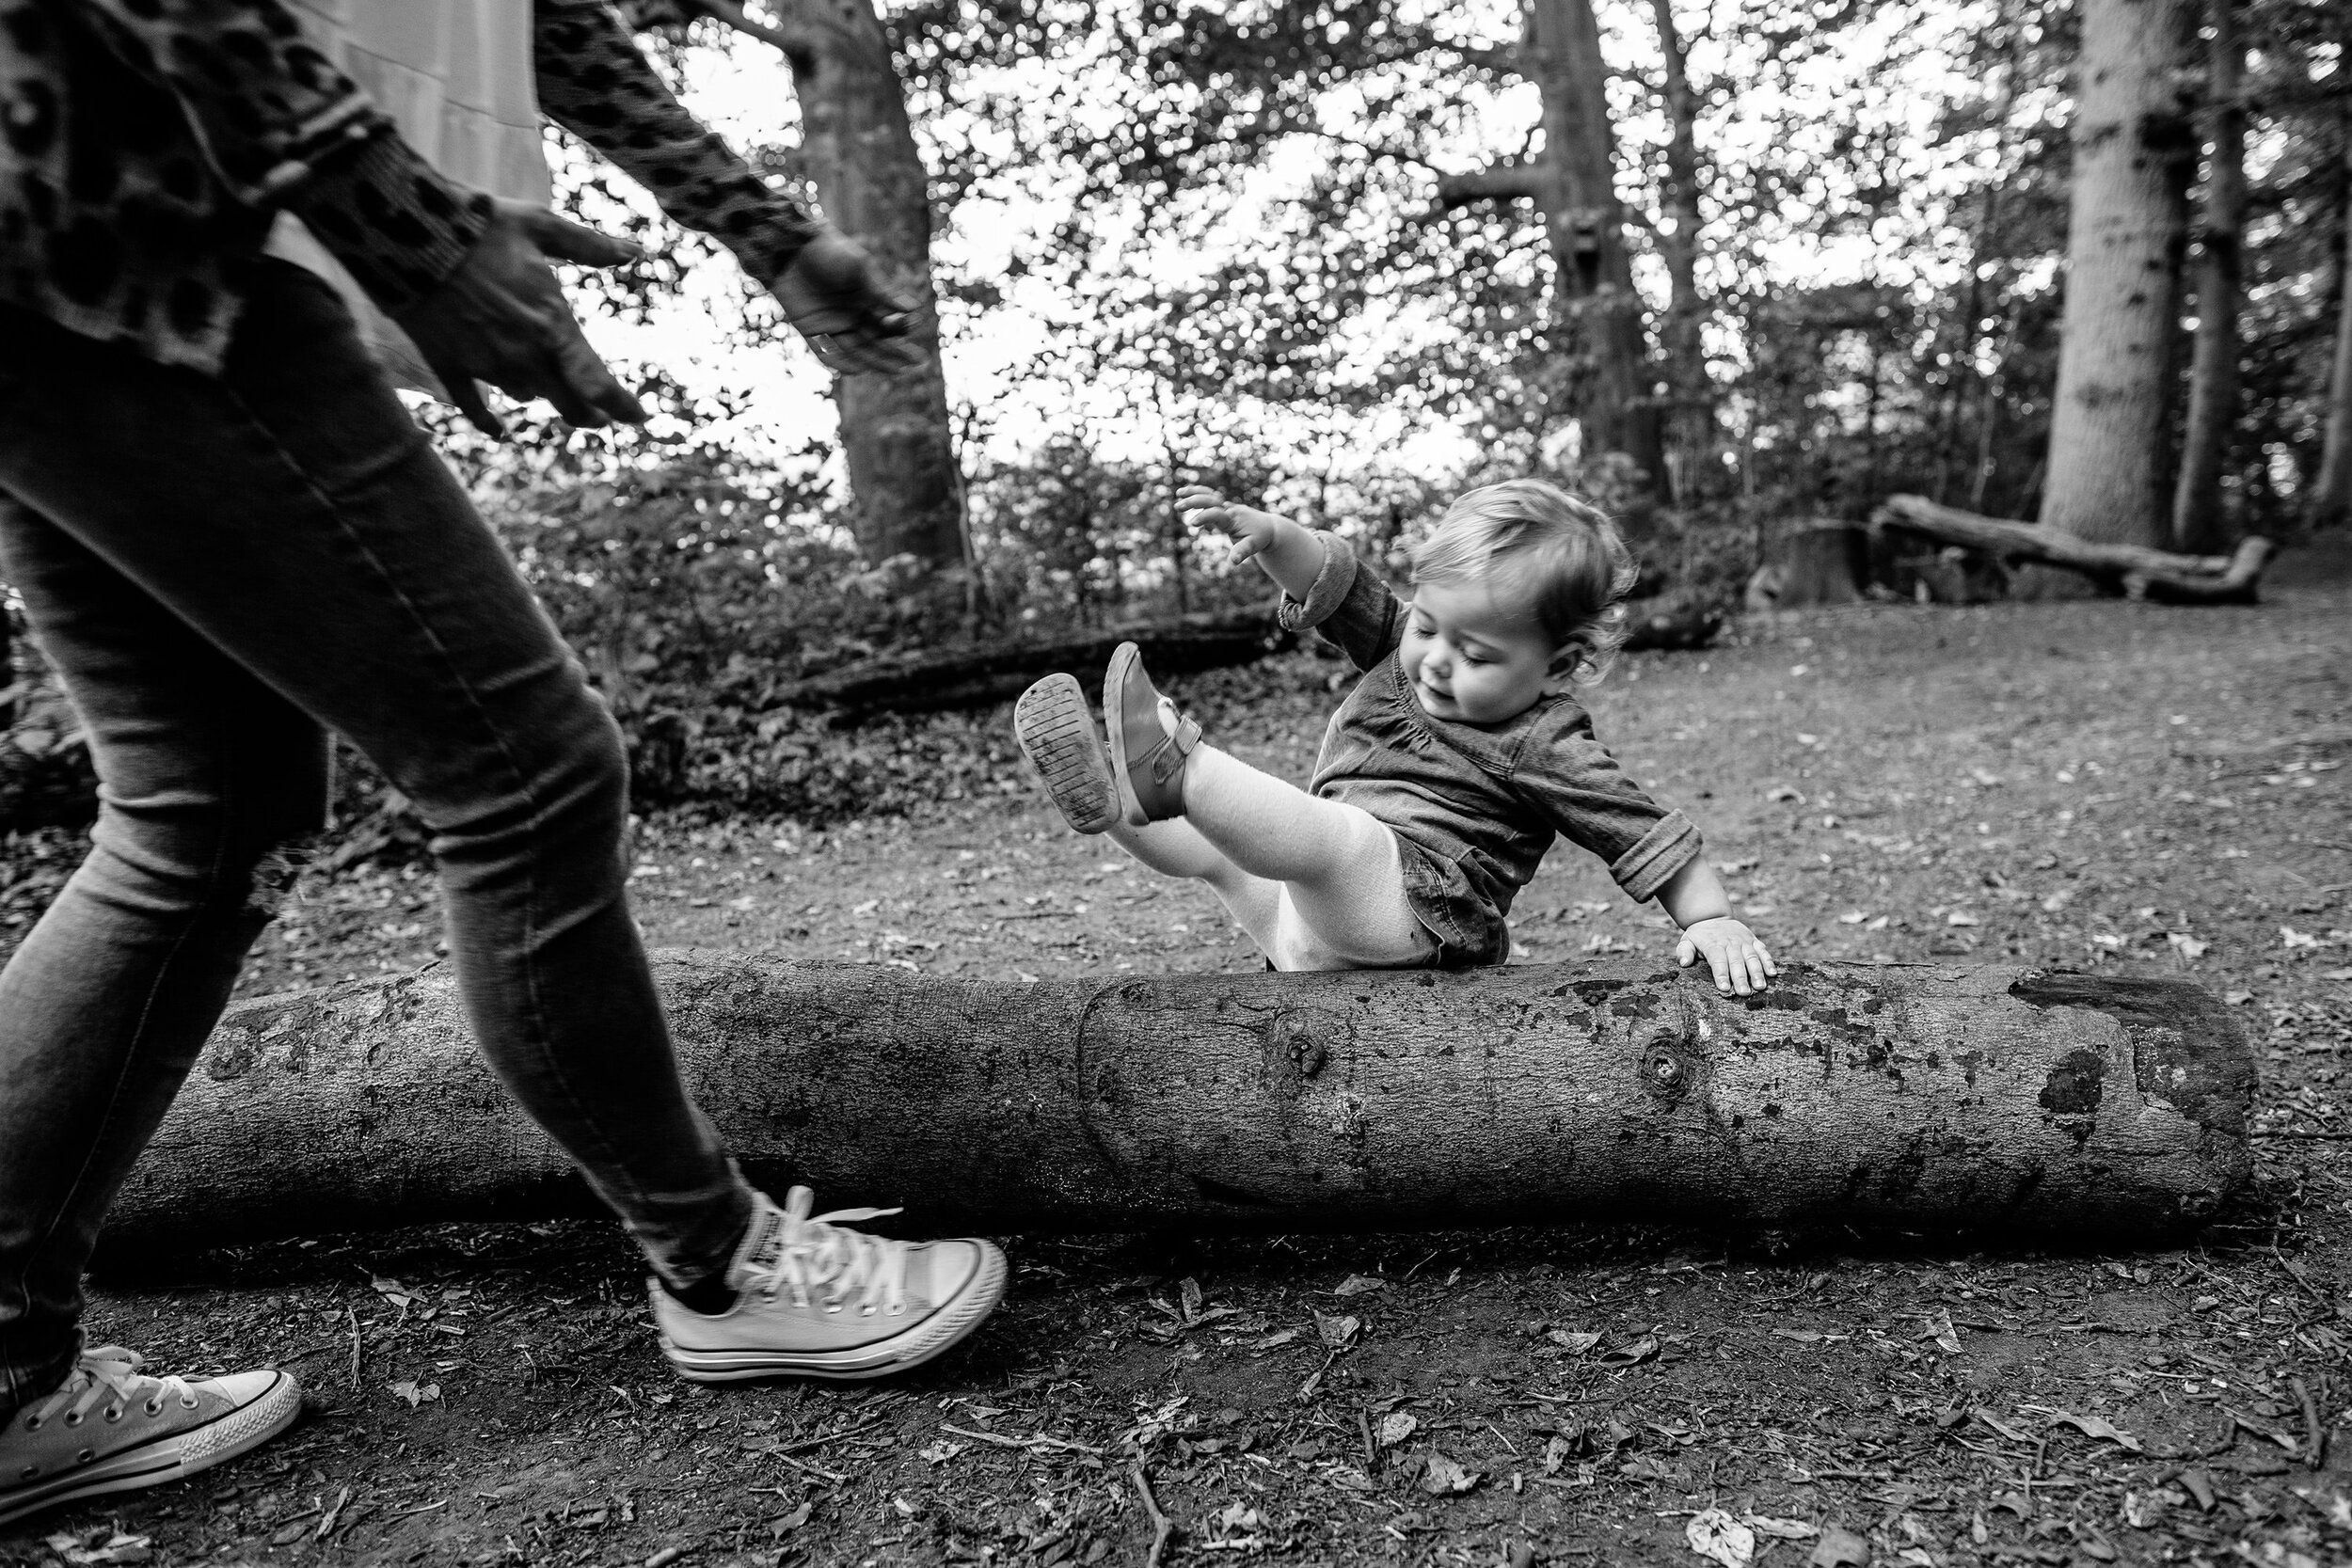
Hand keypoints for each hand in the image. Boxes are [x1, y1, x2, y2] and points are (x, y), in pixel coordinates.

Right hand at [394, 199, 647, 436]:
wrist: (410, 235)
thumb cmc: (480, 226)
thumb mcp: (541, 225)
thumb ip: (590, 246)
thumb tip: (635, 250)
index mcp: (553, 326)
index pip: (599, 384)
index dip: (623, 407)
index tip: (639, 418)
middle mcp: (523, 355)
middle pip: (568, 405)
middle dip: (589, 412)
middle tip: (600, 416)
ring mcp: (485, 365)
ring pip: (526, 396)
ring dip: (540, 393)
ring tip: (547, 387)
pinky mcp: (449, 367)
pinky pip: (474, 408)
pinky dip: (489, 422)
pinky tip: (500, 432)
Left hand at [769, 228, 922, 376]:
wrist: (789, 248)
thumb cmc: (829, 252)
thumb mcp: (860, 267)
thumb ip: (883, 291)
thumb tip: (913, 309)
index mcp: (866, 298)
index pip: (889, 321)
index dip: (903, 329)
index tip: (916, 331)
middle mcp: (852, 314)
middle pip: (878, 340)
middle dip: (898, 352)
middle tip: (916, 363)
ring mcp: (833, 324)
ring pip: (858, 349)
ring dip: (877, 361)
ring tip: (897, 370)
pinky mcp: (812, 331)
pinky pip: (828, 353)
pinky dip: (842, 363)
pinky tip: (859, 370)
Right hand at [1177, 485, 1290, 567]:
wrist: (1267, 527)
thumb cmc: (1260, 537)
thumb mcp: (1253, 546)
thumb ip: (1242, 552)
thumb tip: (1232, 562)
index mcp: (1233, 519)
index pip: (1217, 514)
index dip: (1205, 516)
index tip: (1191, 523)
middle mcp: (1228, 510)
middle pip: (1210, 500)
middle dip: (1194, 501)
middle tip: (1178, 507)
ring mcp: (1226, 506)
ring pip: (1209, 494)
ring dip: (1194, 493)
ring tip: (1178, 494)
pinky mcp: (1224, 506)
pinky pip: (1209, 495)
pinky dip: (1197, 492)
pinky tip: (1184, 494)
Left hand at [1675, 916, 1777, 996]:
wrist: (1713, 917)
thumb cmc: (1699, 936)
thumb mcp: (1686, 941)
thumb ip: (1684, 952)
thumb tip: (1684, 963)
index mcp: (1713, 944)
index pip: (1717, 960)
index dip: (1721, 974)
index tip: (1724, 988)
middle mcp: (1730, 942)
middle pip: (1736, 961)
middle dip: (1740, 977)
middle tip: (1744, 993)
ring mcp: (1743, 941)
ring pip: (1751, 957)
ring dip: (1757, 972)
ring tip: (1760, 986)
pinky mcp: (1753, 940)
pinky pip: (1762, 950)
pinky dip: (1768, 961)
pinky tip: (1772, 973)